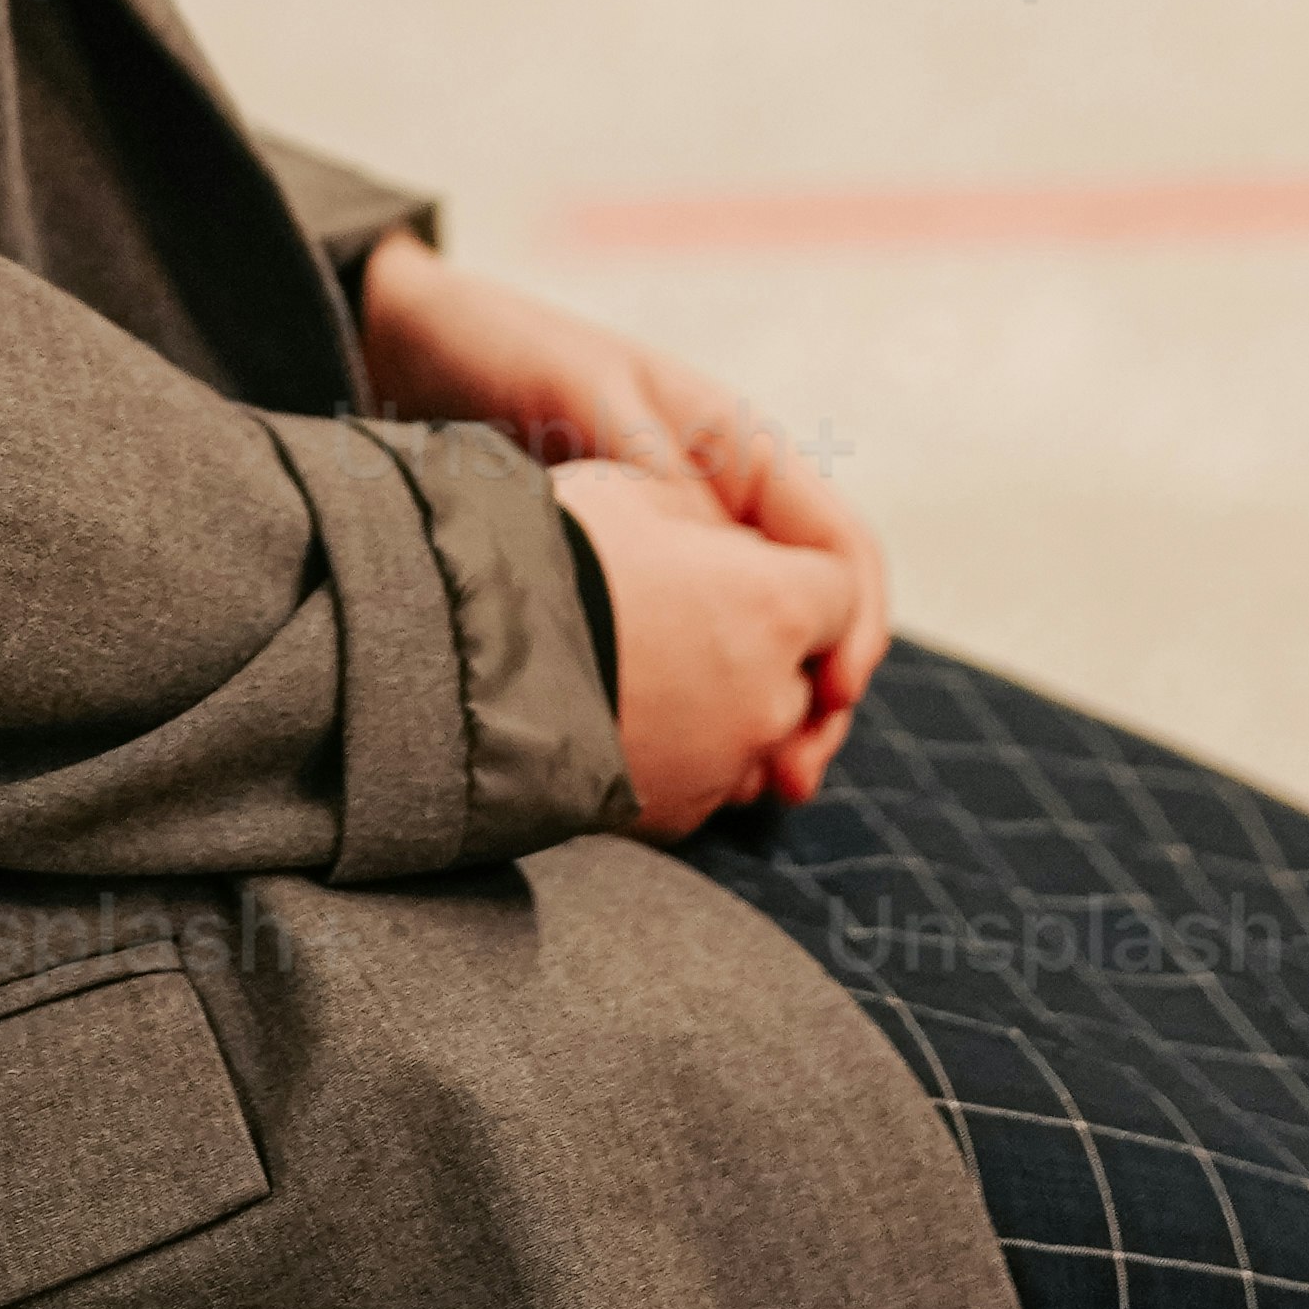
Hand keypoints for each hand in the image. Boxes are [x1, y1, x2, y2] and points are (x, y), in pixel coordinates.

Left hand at [356, 232, 887, 798]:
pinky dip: (696, 719)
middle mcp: (718, 510)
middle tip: (790, 775)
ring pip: (749, 652)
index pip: (836, 547)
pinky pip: (681, 663)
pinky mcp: (617, 595)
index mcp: (736, 452)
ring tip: (748, 791)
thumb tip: (722, 556)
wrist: (406, 349)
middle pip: (808, 618)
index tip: (833, 690)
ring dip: (761, 721)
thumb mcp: (582, 393)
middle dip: (814, 698)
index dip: (852, 621)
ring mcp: (671, 554)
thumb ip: (654, 461)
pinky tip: (678, 770)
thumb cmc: (501, 352)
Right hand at [549, 459, 866, 838]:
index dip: (801, 577)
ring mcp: (725, 764)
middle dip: (765, 647)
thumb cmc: (555, 556)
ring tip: (645, 669)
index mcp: (777, 608)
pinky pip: (702, 778)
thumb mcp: (637, 494)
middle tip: (690, 618)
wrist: (468, 658)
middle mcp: (771, 697)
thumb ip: (711, 523)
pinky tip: (619, 715)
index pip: (839, 593)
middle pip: (801, 672)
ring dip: (725, 706)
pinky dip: (678, 753)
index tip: (755, 571)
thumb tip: (732, 549)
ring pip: (754, 734)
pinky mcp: (678, 814)